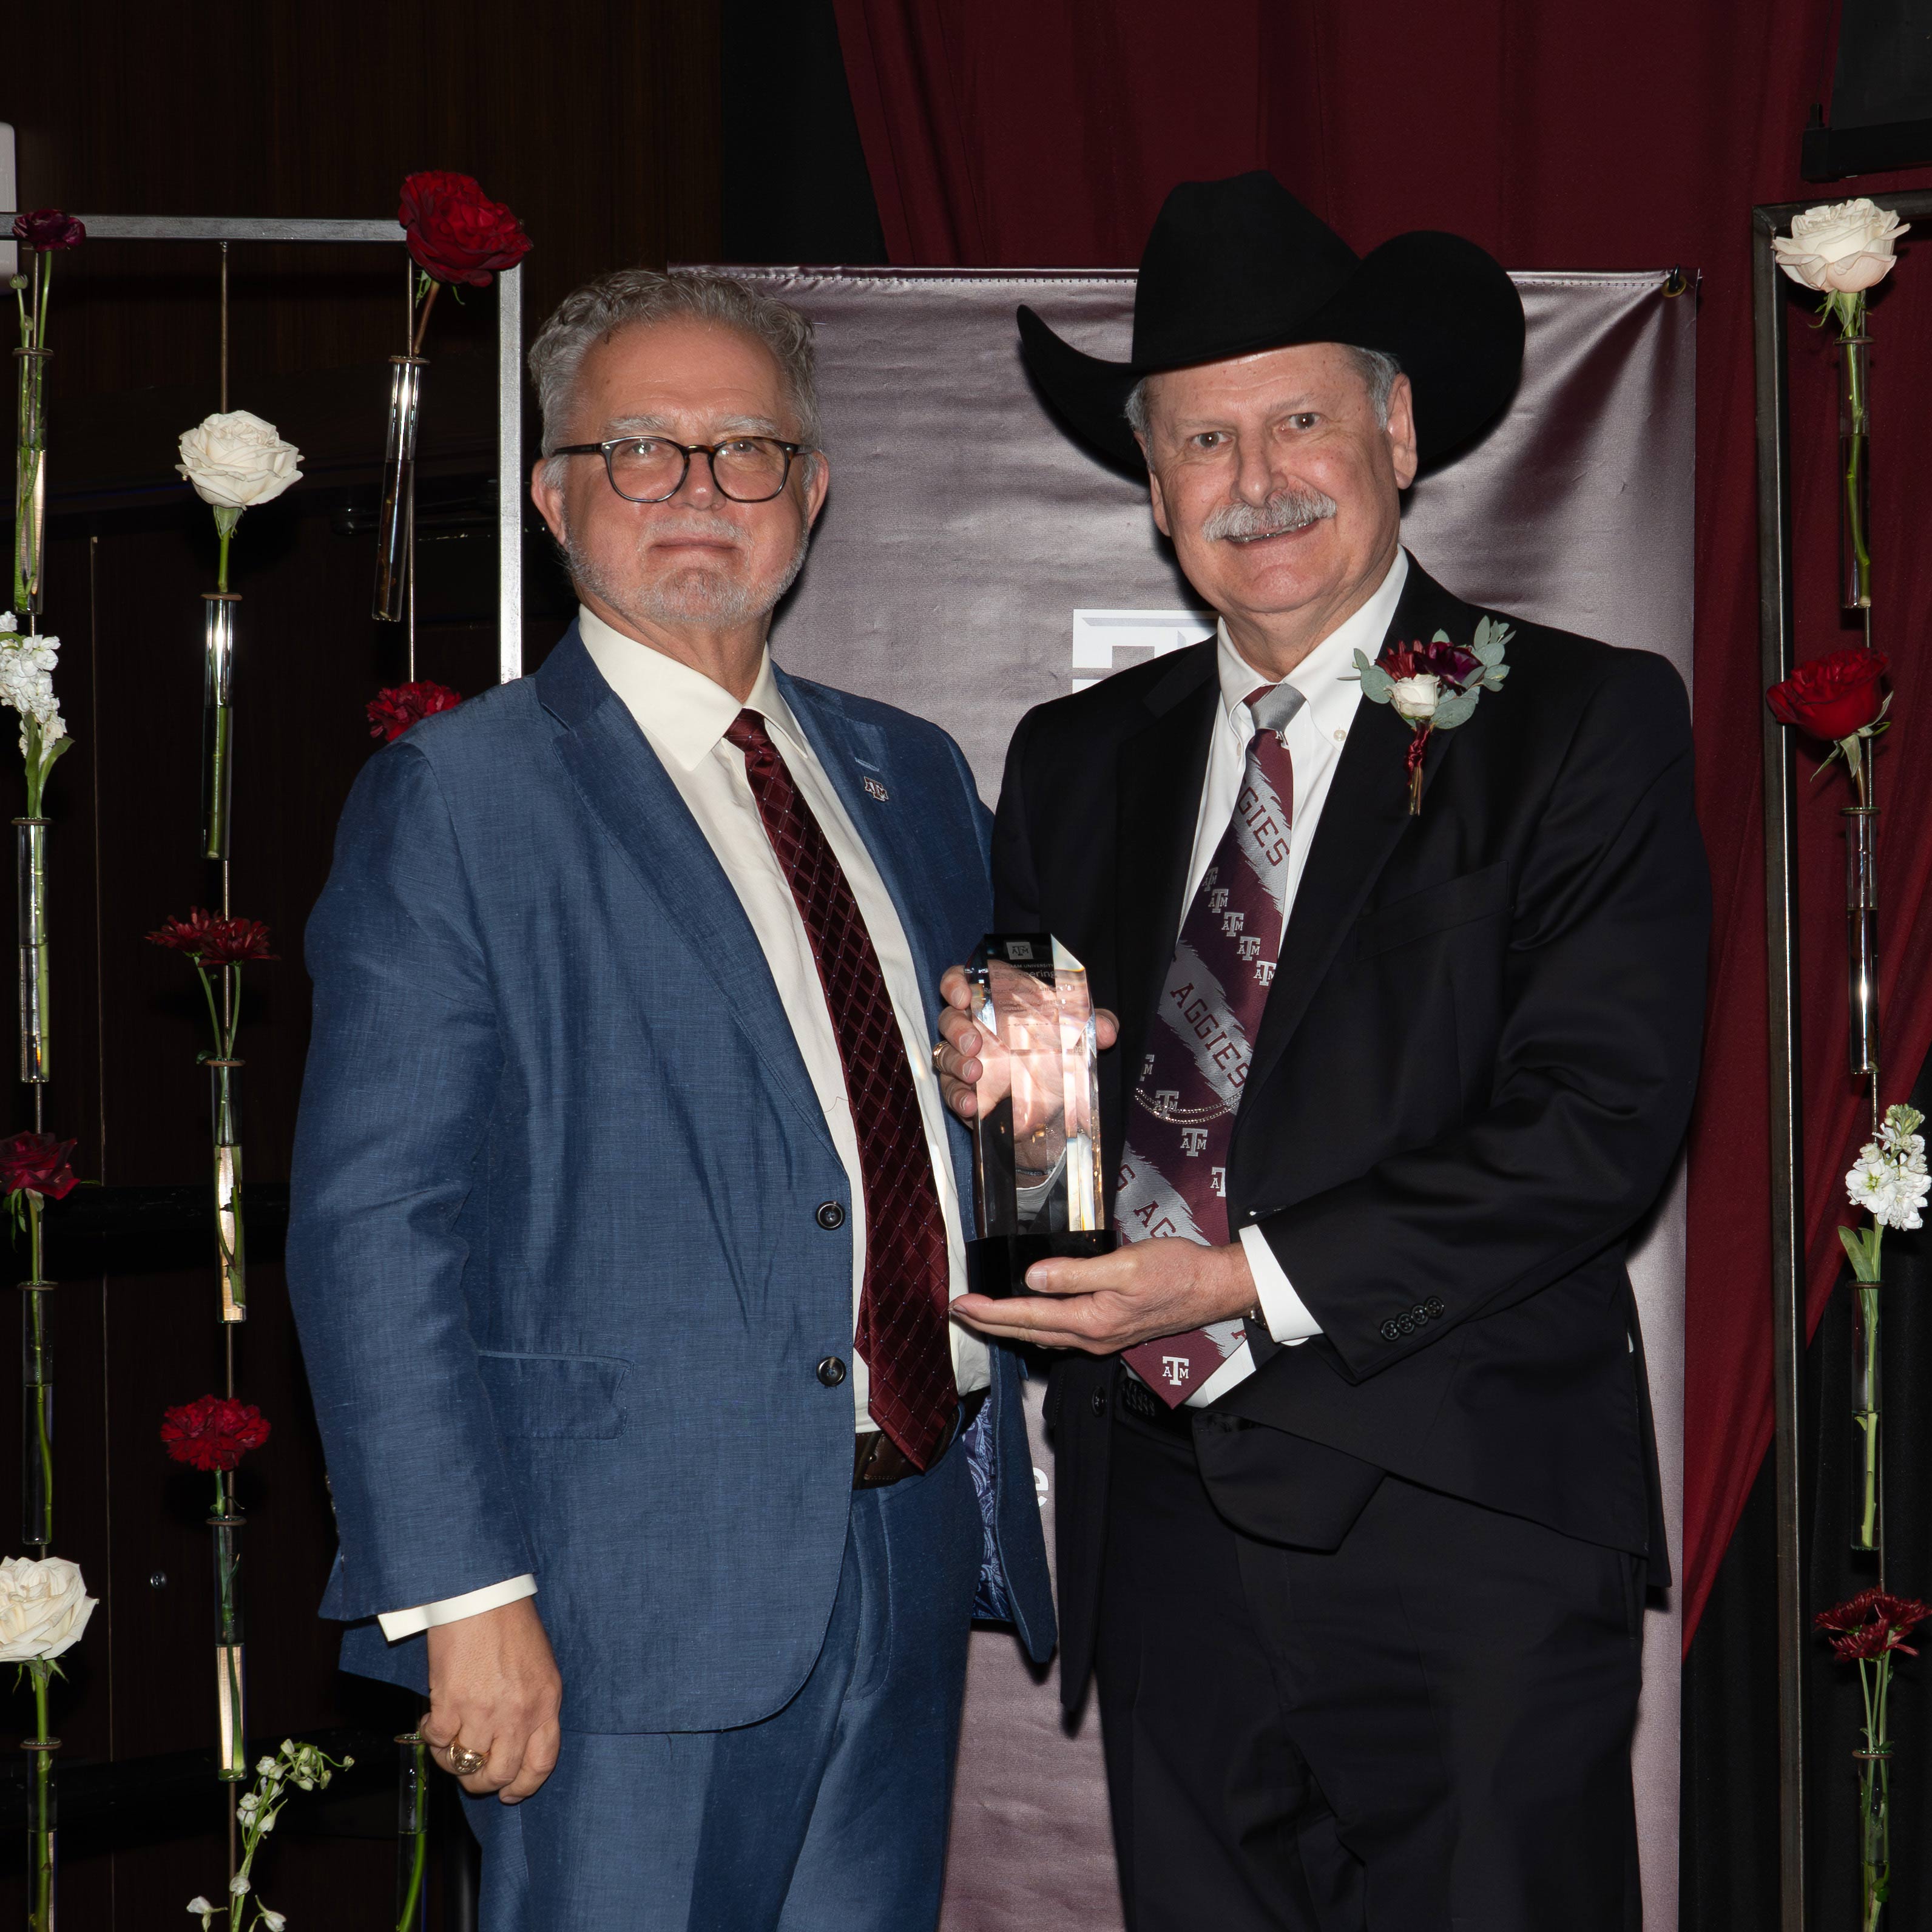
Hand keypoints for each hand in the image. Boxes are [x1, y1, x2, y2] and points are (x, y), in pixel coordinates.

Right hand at [420, 1596, 561, 1803]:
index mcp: (546, 1703)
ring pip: (464, 1765)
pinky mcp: (451, 1705)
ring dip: (451, 1760)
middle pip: (500, 1775)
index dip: (523, 1787)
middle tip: (471, 1772)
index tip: (510, 1794)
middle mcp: (518, 1715)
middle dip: (482, 1783)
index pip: (541, 1764)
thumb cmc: (511, 1623)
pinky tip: (432, 1721)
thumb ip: (532, 1705)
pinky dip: (431, 1739)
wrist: (482, 1594)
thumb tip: (513, 1740)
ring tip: (447, 1740)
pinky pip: (438, 1743)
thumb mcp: (539, 1666)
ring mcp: (484, 1713)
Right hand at [935, 963, 1118, 1123]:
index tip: (963, 995)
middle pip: (949, 1019)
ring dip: (955, 1062)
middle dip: (956, 1028)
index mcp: (993, 1003)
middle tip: (973, 1042)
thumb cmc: (1056, 1053)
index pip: (961, 982)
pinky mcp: (965, 1091)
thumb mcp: (1078, 1035)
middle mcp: (973, 1028)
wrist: (1053, 1105)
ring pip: (944, 1054)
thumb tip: (1106, 1029)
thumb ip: (1092, 1024)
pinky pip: (950, 1091)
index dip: (955, 984)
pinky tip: (969, 1104)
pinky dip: (957, 1096)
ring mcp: (965, 1060)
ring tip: (975, 1072)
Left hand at [953, 1237, 1256, 1353]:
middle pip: (1027, 1333)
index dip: (990, 1312)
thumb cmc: (1175, 1272)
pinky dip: (1035, 1325)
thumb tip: (1033, 1277)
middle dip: (990, 1324)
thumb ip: (1076, 1273)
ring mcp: (1102, 1338)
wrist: (1213, 1288)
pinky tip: (1028, 1318)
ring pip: (1042, 1335)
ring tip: (983, 1315)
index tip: (961, 1304)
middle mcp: (1091, 1337)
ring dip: (1009, 1326)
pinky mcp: (1111, 1331)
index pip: (1026, 1318)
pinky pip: (1060, 1332)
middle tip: (959, 1312)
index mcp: (1090, 1322)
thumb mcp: (1124, 1265)